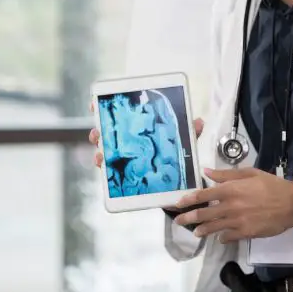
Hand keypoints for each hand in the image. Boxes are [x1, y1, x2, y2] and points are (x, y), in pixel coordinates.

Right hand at [89, 104, 203, 167]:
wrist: (178, 186)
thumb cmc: (177, 158)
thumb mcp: (184, 143)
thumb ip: (191, 132)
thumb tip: (198, 122)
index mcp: (138, 130)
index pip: (118, 117)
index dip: (103, 108)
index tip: (94, 104)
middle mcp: (127, 143)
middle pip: (105, 134)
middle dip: (97, 132)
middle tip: (97, 133)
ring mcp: (123, 160)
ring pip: (104, 153)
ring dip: (100, 152)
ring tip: (101, 154)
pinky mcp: (124, 177)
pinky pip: (109, 173)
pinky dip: (104, 169)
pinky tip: (103, 167)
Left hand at [173, 167, 292, 241]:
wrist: (292, 203)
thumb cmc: (271, 185)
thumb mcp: (250, 173)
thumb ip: (226, 175)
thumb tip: (207, 172)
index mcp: (231, 189)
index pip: (203, 195)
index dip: (188, 199)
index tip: (179, 203)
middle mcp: (230, 206)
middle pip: (203, 213)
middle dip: (188, 218)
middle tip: (179, 221)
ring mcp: (237, 221)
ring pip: (213, 228)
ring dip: (202, 230)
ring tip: (196, 232)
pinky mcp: (245, 233)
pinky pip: (228, 237)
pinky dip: (221, 238)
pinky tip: (219, 238)